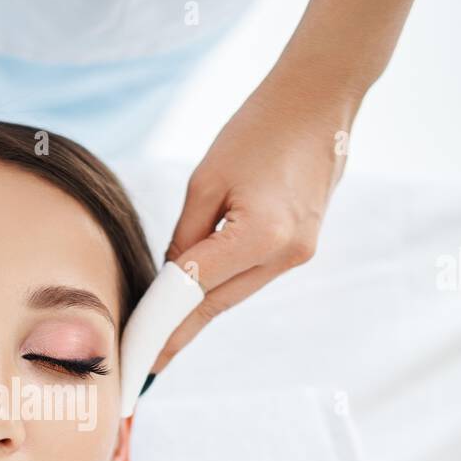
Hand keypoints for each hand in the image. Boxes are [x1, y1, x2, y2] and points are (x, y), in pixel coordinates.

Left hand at [151, 66, 358, 373]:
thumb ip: (186, 237)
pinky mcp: (302, 248)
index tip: (141, 356)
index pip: (196, 291)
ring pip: (234, 294)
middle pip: (217, 304)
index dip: (164, 325)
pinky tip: (194, 300)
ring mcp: (299, 254)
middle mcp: (285, 254)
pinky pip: (251, 276)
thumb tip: (172, 280)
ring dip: (198, 310)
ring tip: (161, 334)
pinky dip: (221, 286)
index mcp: (259, 236)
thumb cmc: (258, 129)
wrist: (318, 101)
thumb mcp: (206, 181)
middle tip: (144, 360)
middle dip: (178, 331)